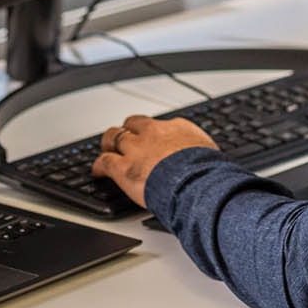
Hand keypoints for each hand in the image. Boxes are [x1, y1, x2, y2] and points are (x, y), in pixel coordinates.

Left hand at [92, 115, 217, 207]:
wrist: (199, 182)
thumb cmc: (209, 173)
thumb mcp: (209, 154)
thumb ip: (199, 153)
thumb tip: (206, 161)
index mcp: (177, 128)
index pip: (159, 124)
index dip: (152, 133)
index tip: (151, 139)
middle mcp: (153, 133)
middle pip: (132, 124)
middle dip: (127, 131)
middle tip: (124, 139)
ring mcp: (136, 149)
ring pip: (113, 137)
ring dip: (110, 143)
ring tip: (107, 149)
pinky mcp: (123, 167)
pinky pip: (104, 162)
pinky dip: (99, 167)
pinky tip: (98, 172)